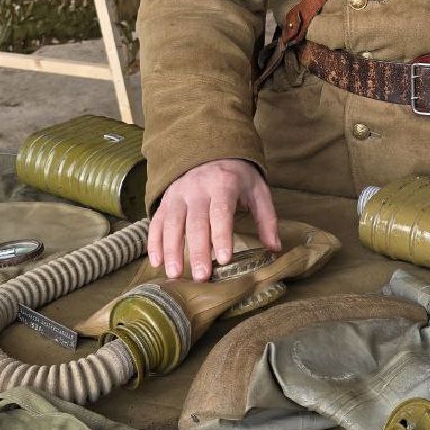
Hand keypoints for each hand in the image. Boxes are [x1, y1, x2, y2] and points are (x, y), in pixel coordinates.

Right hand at [148, 159, 279, 280]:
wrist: (212, 153)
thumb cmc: (238, 178)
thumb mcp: (258, 192)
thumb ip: (266, 219)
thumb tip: (274, 248)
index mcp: (223, 184)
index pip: (221, 212)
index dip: (222, 236)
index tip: (224, 259)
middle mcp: (197, 188)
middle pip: (196, 222)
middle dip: (197, 250)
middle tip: (201, 276)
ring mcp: (178, 193)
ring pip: (172, 223)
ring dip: (172, 250)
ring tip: (175, 275)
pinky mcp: (166, 200)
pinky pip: (156, 222)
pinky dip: (154, 243)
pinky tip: (157, 263)